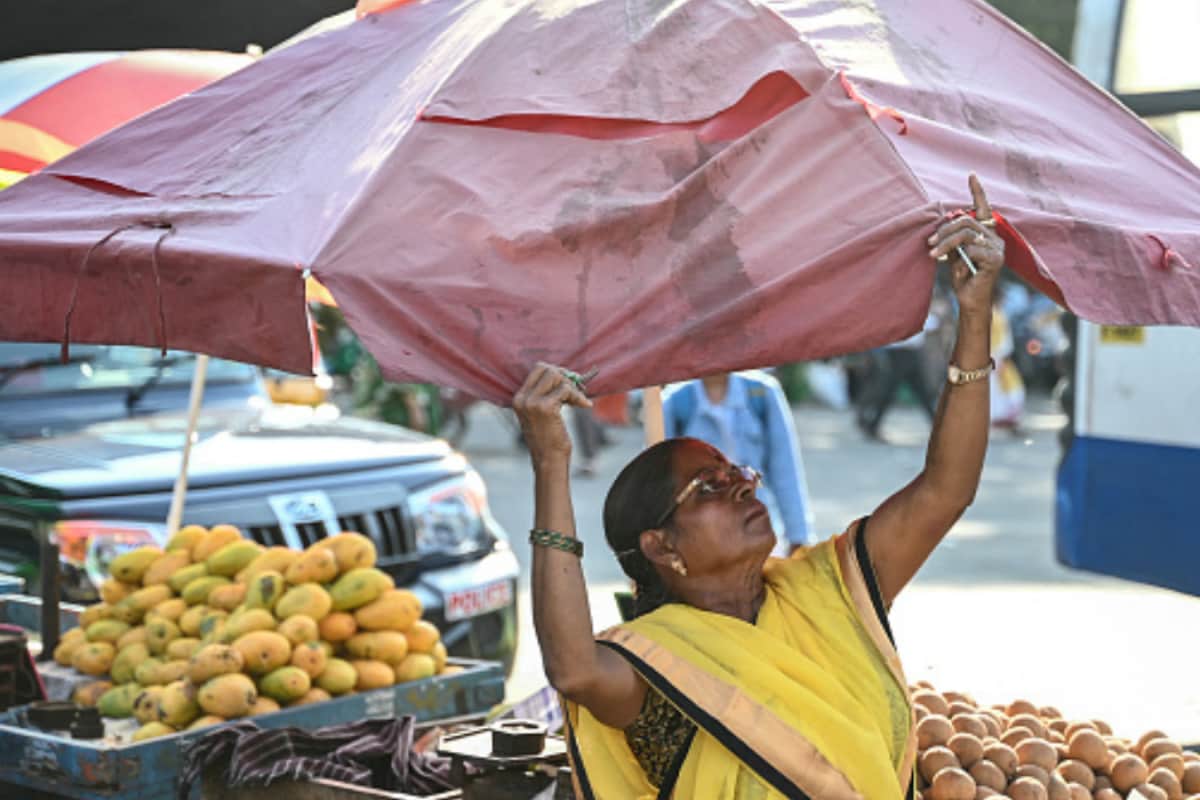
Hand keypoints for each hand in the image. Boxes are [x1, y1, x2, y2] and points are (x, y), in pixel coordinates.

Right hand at [513, 363, 592, 468]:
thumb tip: (565, 373)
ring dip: (572, 387)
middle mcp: (522, 398)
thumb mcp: (541, 414)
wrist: (548, 460)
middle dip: (564, 378)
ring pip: (557, 376)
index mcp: (518, 398)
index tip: (568, 386)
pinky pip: (566, 389)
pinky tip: (585, 406)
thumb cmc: (549, 439)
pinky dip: (578, 396)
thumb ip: (546, 394)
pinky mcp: (545, 407)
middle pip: (547, 368)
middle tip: (574, 392)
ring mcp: (532, 402)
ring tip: (578, 402)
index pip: (538, 369)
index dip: (556, 373)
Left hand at [928, 175, 1004, 316]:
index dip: (977, 192)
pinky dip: (958, 255)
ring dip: (946, 242)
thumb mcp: (955, 253)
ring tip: (934, 253)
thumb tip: (945, 221)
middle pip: (966, 221)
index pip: (983, 208)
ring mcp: (998, 248)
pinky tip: (952, 266)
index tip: (971, 175)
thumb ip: (954, 237)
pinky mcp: (996, 260)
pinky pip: (972, 248)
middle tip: (930, 242)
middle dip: (944, 230)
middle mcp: (995, 238)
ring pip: (966, 234)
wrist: (970, 300)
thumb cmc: (962, 276)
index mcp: (986, 234)